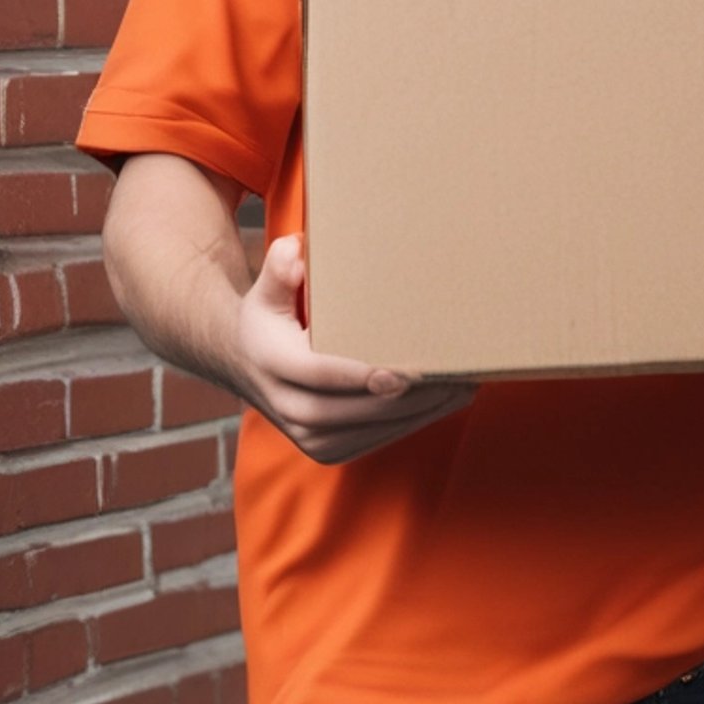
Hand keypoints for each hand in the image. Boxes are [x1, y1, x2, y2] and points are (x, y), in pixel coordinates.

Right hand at [237, 234, 475, 464]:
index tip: (401, 373)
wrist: (242, 362)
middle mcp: (286, 406)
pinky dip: (409, 424)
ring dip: (417, 414)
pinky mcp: (324, 448)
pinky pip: (371, 441)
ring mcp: (304, 434)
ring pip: (366, 431)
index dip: (360, 376)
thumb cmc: (269, 317)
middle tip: (450, 378)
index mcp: (273, 363)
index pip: (319, 374)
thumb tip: (296, 254)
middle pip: (349, 410)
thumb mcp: (266, 288)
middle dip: (403, 399)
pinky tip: (443, 403)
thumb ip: (279, 266)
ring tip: (461, 388)